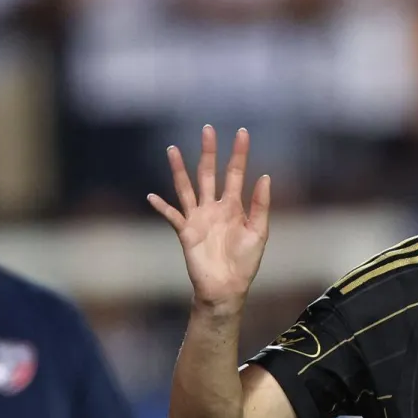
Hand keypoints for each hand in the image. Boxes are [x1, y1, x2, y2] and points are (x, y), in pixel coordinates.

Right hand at [148, 126, 270, 311]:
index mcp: (233, 206)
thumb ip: (261, 204)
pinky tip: (152, 197)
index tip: (243, 132)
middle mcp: (213, 207)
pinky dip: (162, 207)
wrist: (228, 288)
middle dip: (208, 152)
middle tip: (207, 129)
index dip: (239, 153)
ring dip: (178, 170)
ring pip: (186, 188)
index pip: (235, 173)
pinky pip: (172, 216)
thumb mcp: (259, 231)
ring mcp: (198, 218)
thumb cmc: (245, 262)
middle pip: (208, 173)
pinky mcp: (186, 233)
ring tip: (171, 149)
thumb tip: (265, 176)